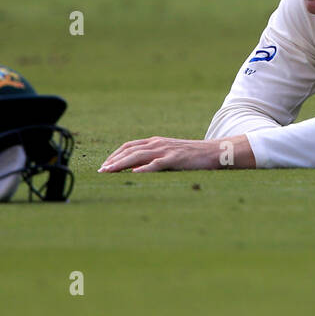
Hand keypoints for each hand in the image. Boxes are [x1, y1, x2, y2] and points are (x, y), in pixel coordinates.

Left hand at [98, 135, 253, 171]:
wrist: (213, 151)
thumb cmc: (191, 156)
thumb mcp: (169, 153)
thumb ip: (154, 158)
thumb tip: (135, 169)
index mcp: (155, 141)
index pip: (129, 146)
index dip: (115, 155)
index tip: (104, 165)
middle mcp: (158, 143)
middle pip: (130, 150)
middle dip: (113, 160)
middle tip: (101, 171)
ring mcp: (166, 150)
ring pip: (139, 156)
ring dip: (122, 163)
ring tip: (110, 171)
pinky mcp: (175, 159)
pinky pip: (157, 164)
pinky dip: (144, 168)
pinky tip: (135, 173)